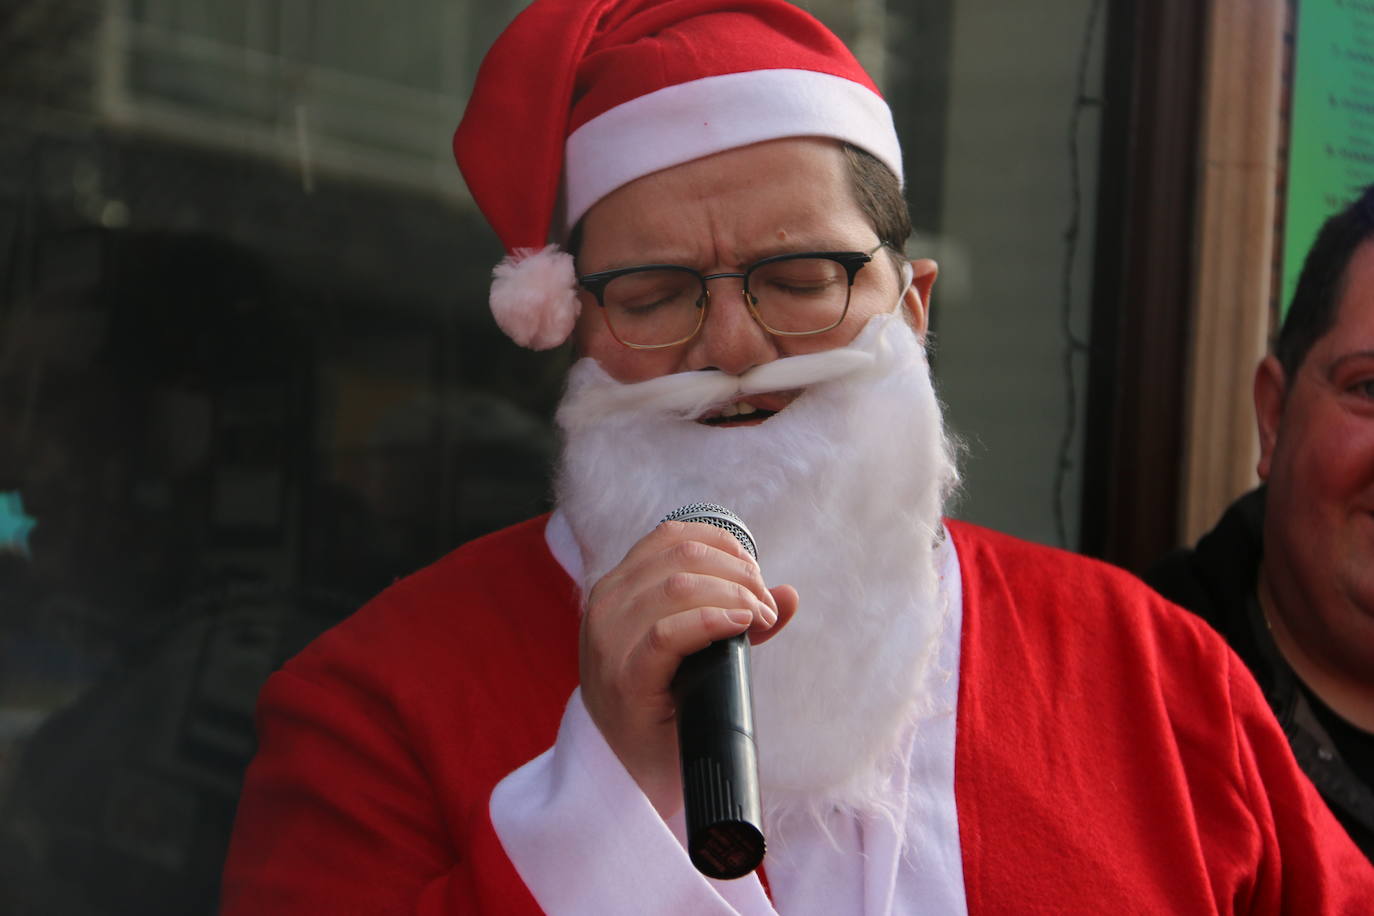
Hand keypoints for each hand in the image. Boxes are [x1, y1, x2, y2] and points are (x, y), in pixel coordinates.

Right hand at [579, 520, 798, 817]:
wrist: (628, 775)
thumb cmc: (665, 707)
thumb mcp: (696, 651)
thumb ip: (736, 618)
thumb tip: (790, 595)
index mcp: (618, 588)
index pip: (673, 536)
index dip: (725, 546)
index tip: (756, 577)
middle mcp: (606, 605)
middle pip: (684, 557)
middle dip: (740, 575)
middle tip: (766, 610)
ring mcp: (610, 642)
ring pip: (679, 587)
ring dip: (736, 596)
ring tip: (760, 621)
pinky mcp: (624, 679)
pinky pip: (667, 633)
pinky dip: (712, 620)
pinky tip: (742, 625)